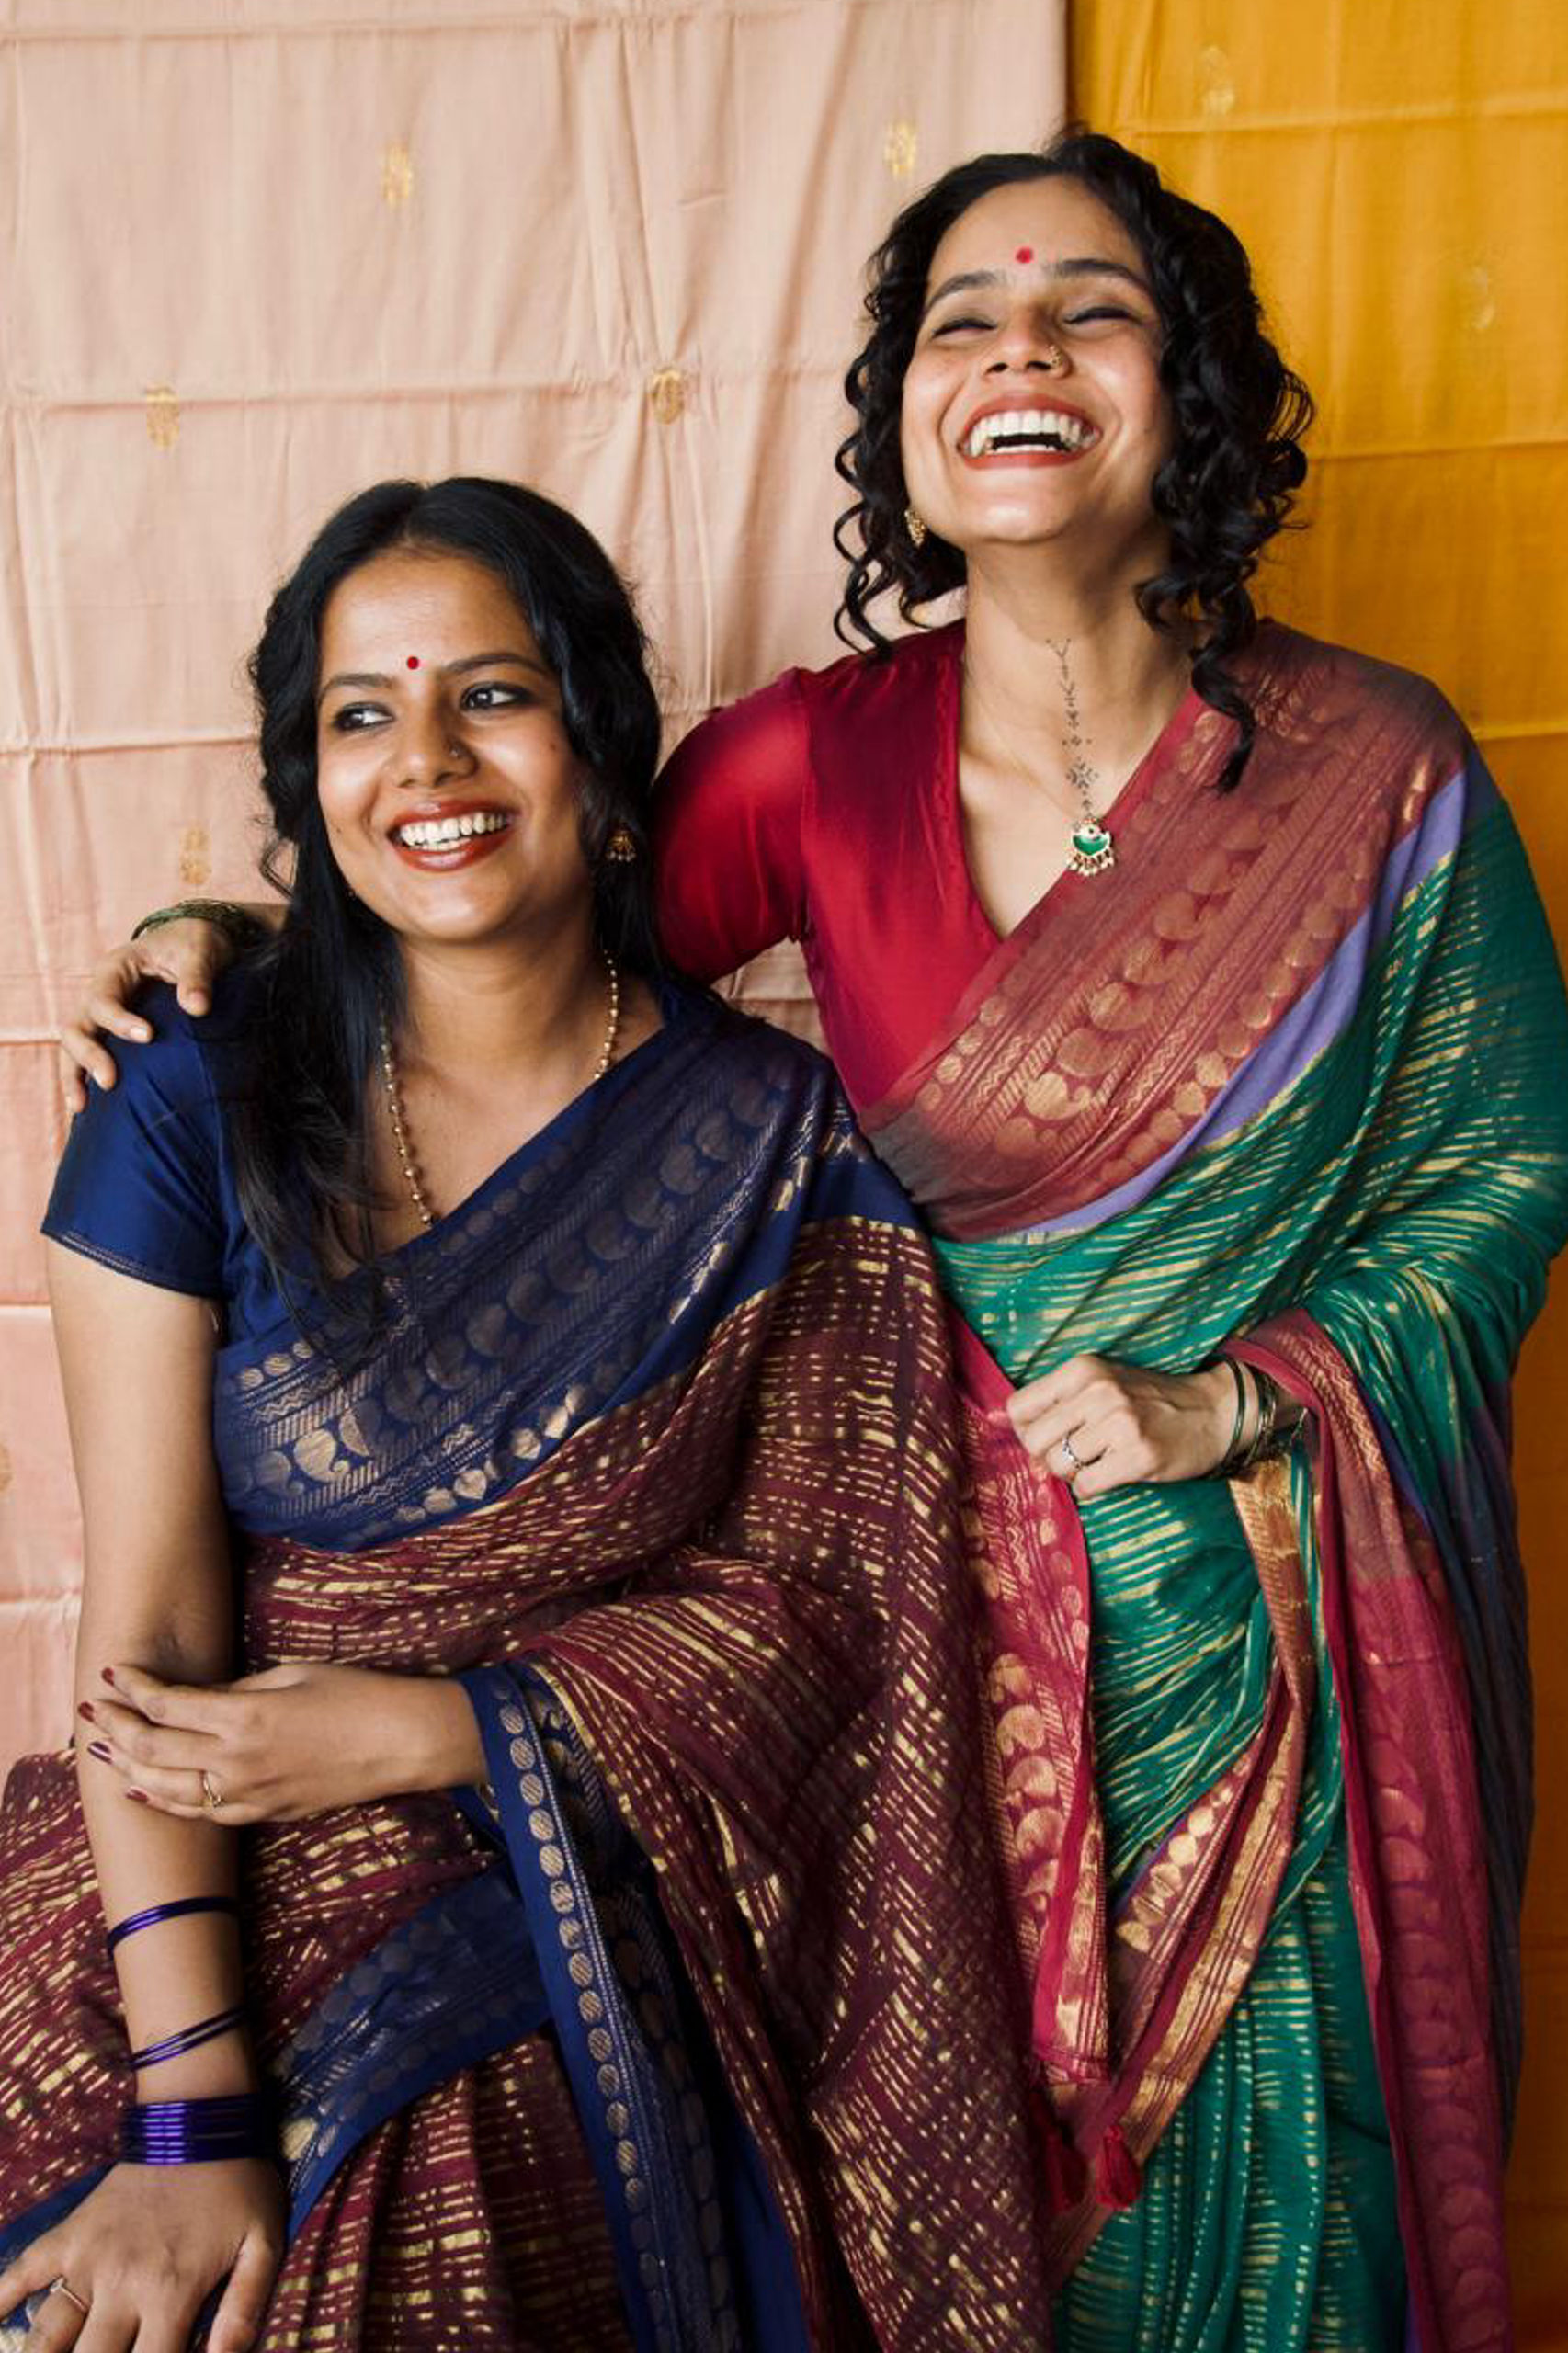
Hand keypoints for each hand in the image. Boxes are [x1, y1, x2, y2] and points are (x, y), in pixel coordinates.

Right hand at [0, 2159, 282, 2352]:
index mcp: (171, 2293)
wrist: (198, 2117)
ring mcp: (87, 2259)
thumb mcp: (262, 2243)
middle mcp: (121, 2285)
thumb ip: (243, 2309)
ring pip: (46, 2336)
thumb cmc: (237, 2182)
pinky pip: (22, 2272)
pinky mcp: (68, 2234)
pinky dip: (2, 2298)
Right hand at [59, 921, 238, 1114]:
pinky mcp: (111, 1031)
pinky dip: (83, 1079)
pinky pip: (87, 1055)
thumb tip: (197, 1009)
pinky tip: (86, 1109)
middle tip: (110, 1081)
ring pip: (74, 1045)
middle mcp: (100, 992)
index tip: (149, 1037)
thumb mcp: (200, 953)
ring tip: (81, 1107)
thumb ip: (197, 978)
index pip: (104, 999)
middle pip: (77, 1026)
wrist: (194, 944)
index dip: (120, 1020)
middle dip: (89, 1055)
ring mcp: (101, 1014)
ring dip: (74, 1075)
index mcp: (116, 968)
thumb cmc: (194, 944)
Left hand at [80, 1660, 483, 1822]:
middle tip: (91, 1709)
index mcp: (243, 1716)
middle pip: (152, 1747)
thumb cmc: (355, 1696)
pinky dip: (162, 1800)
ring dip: (127, 1766)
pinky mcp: (262, 1812)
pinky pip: (199, 1813)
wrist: (401, 1743)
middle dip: (114, 1726)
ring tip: (100, 1749)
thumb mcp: (293, 1675)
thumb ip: (240, 1690)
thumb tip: (204, 1701)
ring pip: (165, 1787)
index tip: (114, 1671)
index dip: (134, 1686)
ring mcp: (246, 1793)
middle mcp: (235, 1760)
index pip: (166, 1703)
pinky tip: (142, 1789)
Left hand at [1006, 1354, 1235, 1498]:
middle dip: (1047, 1455)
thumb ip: (1058, 1399)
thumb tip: (1004, 1427)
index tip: (1048, 1435)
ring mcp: (1120, 1424)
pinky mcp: (1138, 1456)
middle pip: (1034, 1441)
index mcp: (1083, 1369)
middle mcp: (1099, 1392)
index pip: (1018, 1408)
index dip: (1026, 1429)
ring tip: (1097, 1461)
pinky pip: (1085, 1486)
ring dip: (1072, 1473)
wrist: (1212, 1411)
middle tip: (1073, 1454)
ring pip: (1058, 1466)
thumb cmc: (1148, 1399)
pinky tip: (1111, 1474)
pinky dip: (1091, 1487)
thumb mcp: (1102, 1380)